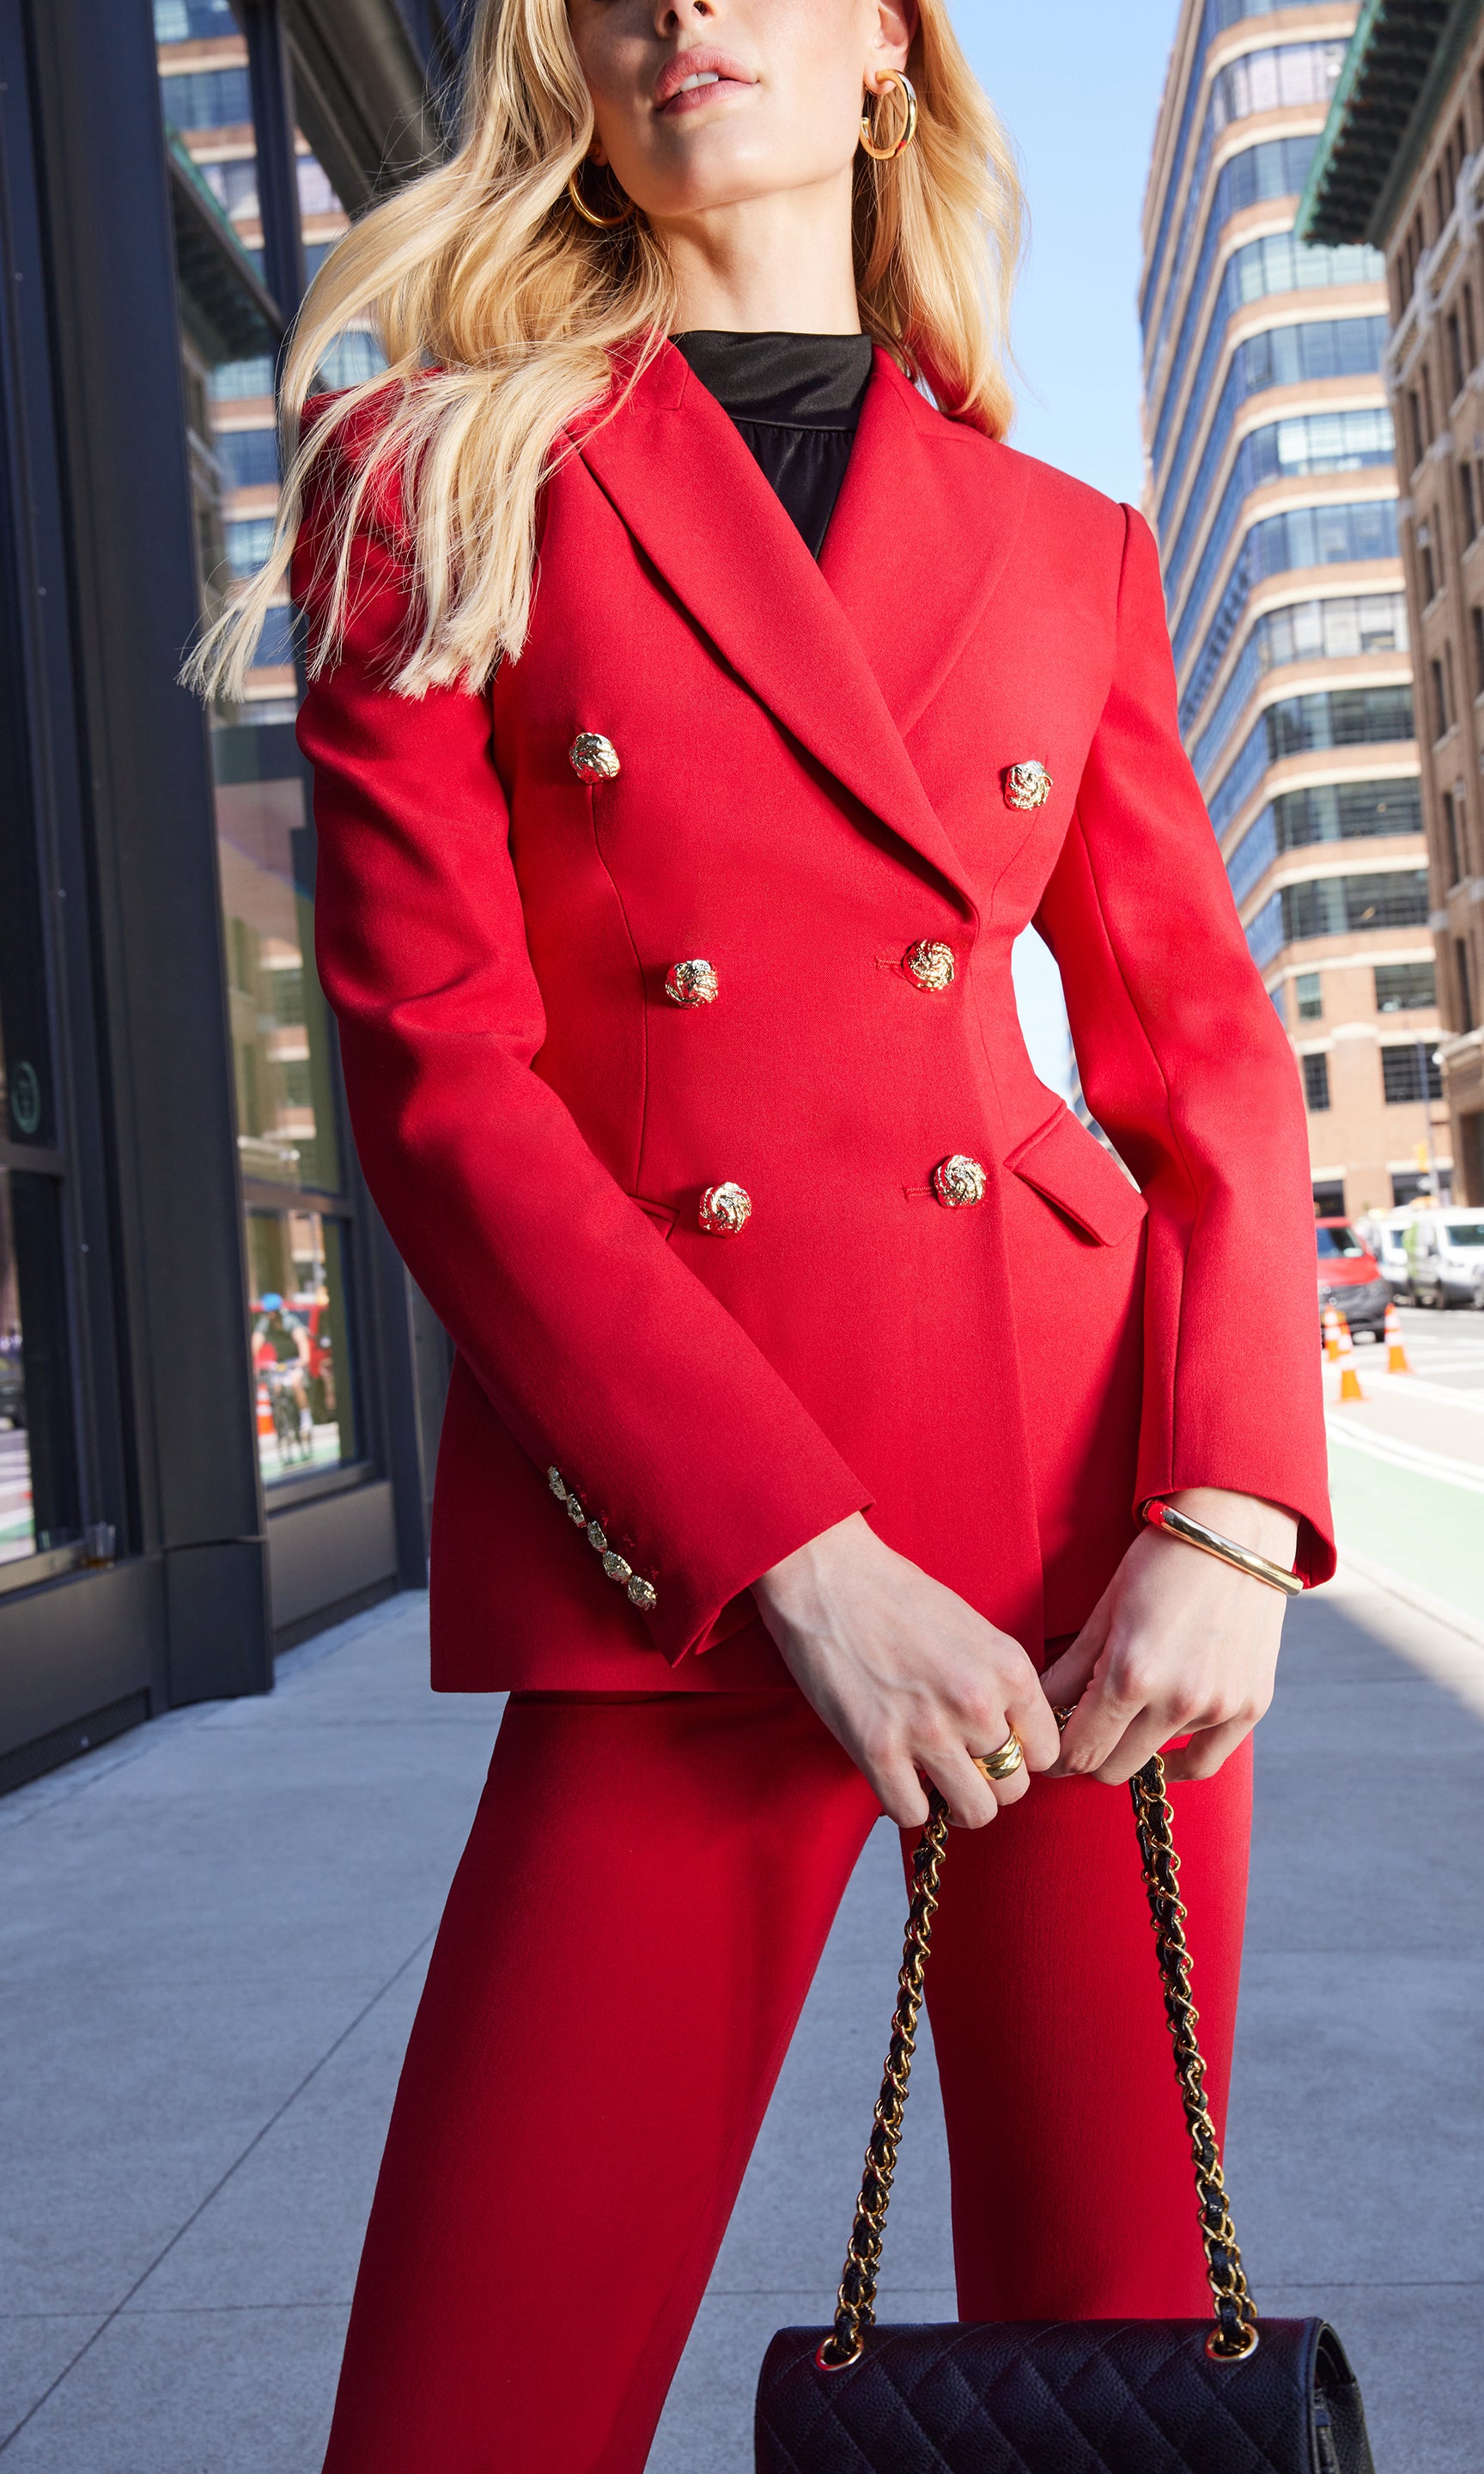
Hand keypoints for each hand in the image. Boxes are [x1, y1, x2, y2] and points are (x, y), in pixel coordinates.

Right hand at [753, 1512, 1060, 1829]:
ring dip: (954, 1803)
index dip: (1021, 1756)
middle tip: (960, 1765)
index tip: (995, 1750)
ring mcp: (928, 1729)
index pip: (1047, 1752)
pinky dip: (906, 1804)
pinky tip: (896, 1778)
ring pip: (975, 1811)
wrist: (827, 1576)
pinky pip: (912, 1814)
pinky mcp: (877, 1749)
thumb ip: (997, 1682)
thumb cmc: (894, 1595)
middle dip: (988, 1782)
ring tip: (934, 1782)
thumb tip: (1008, 1735)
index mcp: (1008, 1668)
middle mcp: (977, 1702)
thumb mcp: (972, 1629)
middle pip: (1013, 1788)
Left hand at [1041, 1489, 1297, 1784]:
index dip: (1058, 1757)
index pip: (1080, 1752)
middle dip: (1090, 1756)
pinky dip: (1178, 1763)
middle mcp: (1175, 1701)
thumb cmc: (1160, 1562)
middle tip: (1083, 1734)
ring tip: (1125, 1719)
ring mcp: (1217, 1707)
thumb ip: (1068, 1670)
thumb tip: (1036, 1706)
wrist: (1235, 1534)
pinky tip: (1161, 1753)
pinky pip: (1206, 1763)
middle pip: (1112, 1768)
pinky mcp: (1249, 1707)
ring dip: (1133, 1747)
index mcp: (1129, 1675)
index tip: (1050, 1750)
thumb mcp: (1105, 1611)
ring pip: (1153, 1763)